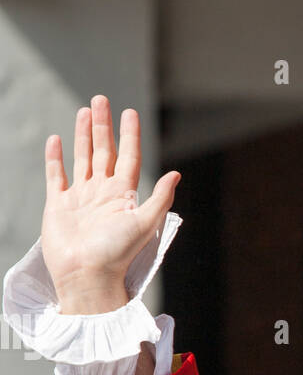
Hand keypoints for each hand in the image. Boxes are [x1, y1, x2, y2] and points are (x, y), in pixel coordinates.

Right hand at [41, 95, 180, 313]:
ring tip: (84, 111)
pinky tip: (56, 139)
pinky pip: (56, 175)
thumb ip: (159, 198)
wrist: (86, 275)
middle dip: (103, 126)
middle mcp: (102, 193)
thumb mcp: (144, 223)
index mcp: (123, 195)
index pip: (128, 157)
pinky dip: (55, 157)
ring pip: (82, 158)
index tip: (129, 112)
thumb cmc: (117, 253)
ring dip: (82, 135)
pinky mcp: (58, 205)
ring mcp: (80, 197)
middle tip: (101, 99)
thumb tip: (176, 173)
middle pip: (103, 151)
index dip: (129, 134)